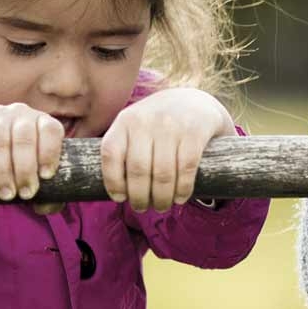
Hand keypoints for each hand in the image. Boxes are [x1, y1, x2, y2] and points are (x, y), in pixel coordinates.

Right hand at [0, 102, 65, 226]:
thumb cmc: (16, 166)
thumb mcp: (34, 175)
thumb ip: (47, 193)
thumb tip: (45, 207)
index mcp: (42, 122)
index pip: (51, 131)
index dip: (50, 152)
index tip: (46, 176)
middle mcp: (21, 113)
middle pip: (24, 138)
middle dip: (25, 169)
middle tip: (25, 194)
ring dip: (2, 170)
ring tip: (6, 194)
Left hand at [103, 87, 233, 211]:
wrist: (196, 101)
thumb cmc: (159, 125)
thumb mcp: (136, 126)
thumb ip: (123, 148)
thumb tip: (114, 192)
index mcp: (125, 120)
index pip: (111, 154)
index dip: (113, 181)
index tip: (119, 198)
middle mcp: (146, 120)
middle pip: (138, 169)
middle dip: (139, 196)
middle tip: (142, 208)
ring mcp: (172, 125)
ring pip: (162, 173)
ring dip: (162, 197)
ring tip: (162, 206)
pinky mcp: (195, 132)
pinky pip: (186, 168)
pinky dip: (183, 189)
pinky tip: (180, 198)